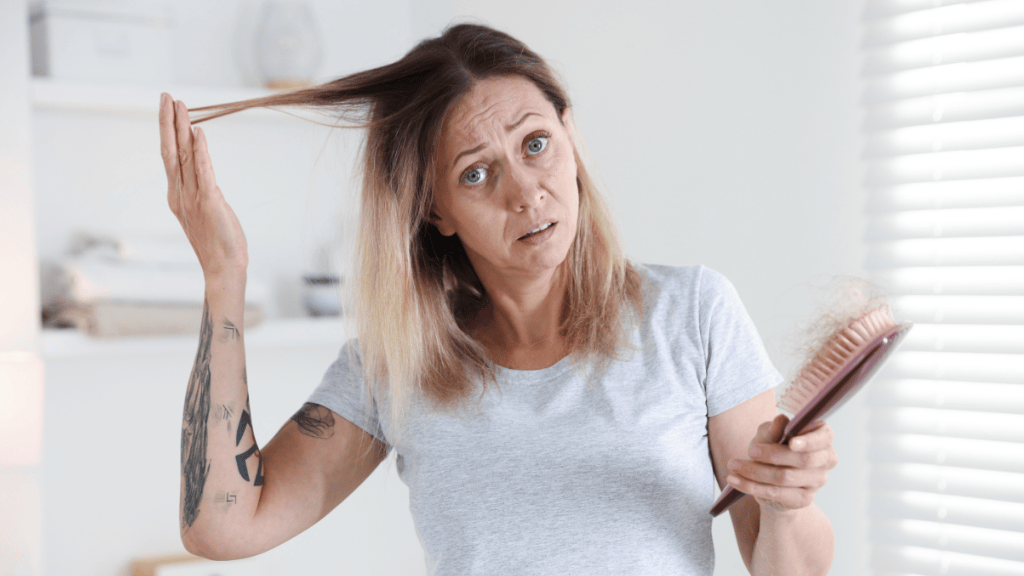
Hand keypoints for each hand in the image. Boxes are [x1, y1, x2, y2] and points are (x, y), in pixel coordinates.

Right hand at [159, 93, 247, 278]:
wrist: (223, 269)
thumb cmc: (218, 243)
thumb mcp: (207, 212)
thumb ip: (203, 193)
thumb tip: (205, 178)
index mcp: (177, 195)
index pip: (170, 156)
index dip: (168, 131)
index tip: (168, 109)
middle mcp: (180, 193)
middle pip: (171, 150)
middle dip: (168, 122)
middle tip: (166, 96)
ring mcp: (192, 197)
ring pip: (183, 156)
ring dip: (181, 128)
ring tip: (179, 104)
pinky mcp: (209, 202)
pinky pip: (203, 171)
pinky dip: (200, 150)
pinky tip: (198, 132)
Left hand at [725, 414, 837, 512]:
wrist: (769, 477)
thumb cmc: (772, 447)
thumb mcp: (768, 434)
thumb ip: (774, 428)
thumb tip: (781, 421)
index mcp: (822, 437)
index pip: (823, 437)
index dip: (808, 441)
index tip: (791, 441)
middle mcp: (826, 459)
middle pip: (804, 459)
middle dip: (774, 455)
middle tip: (750, 451)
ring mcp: (817, 481)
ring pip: (785, 477)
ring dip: (755, 471)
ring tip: (733, 465)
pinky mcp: (804, 499)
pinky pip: (776, 493)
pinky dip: (751, 486)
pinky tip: (735, 480)